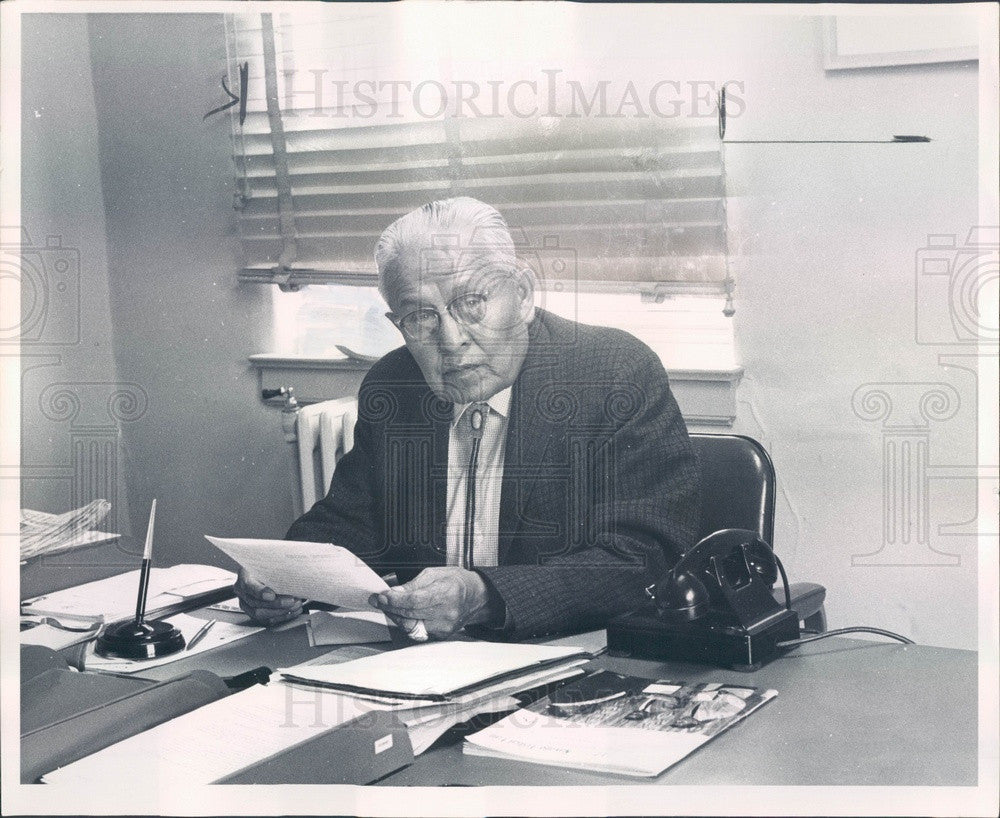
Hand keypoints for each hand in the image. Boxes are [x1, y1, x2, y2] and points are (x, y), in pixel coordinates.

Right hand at [234, 569, 303, 625]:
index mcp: (244, 577)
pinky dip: (282, 617)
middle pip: (255, 604)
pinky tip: (293, 611)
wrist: (258, 570)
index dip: (260, 592)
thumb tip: (291, 570)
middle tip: (291, 601)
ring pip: (260, 614)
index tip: (272, 595)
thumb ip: (275, 567)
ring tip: (295, 605)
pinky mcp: (254, 613)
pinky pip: (266, 619)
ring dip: (281, 612)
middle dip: (276, 605)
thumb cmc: (264, 565)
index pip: (248, 586)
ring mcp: (247, 604)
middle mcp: (242, 593)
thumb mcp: (267, 561)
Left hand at [369, 566, 493, 638]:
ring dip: (396, 616)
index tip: (381, 596)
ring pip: (411, 626)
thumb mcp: (434, 573)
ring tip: (390, 606)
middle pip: (410, 615)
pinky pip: (417, 631)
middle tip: (379, 600)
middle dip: (390, 607)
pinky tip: (403, 614)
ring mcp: (444, 627)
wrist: (476, 596)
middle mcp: (446, 613)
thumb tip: (394, 592)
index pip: (414, 601)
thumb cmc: (456, 581)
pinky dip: (407, 623)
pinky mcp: (442, 635)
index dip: (394, 600)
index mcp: (446, 593)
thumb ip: (413, 584)